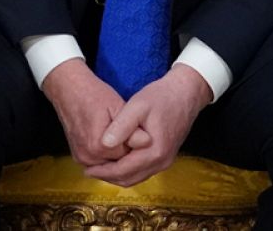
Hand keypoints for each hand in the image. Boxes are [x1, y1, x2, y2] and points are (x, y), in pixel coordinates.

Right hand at [41, 58, 149, 166]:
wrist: (68, 90)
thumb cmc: (94, 95)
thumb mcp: (119, 108)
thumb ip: (133, 129)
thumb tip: (149, 143)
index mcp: (99, 147)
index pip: (130, 156)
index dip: (135, 142)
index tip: (135, 128)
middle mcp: (88, 157)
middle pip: (120, 163)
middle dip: (128, 151)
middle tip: (128, 130)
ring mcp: (81, 159)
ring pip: (112, 165)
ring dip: (118, 154)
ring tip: (119, 134)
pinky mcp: (78, 157)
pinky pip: (101, 163)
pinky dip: (109, 156)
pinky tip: (110, 140)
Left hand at [84, 64, 211, 186]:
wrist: (185, 94)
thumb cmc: (161, 97)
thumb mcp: (137, 106)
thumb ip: (121, 126)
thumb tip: (104, 144)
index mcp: (154, 152)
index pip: (124, 170)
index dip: (104, 172)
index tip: (86, 169)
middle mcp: (162, 161)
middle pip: (130, 179)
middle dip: (108, 177)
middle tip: (89, 170)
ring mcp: (165, 161)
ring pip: (137, 177)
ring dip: (117, 175)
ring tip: (98, 168)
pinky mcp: (165, 157)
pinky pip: (143, 171)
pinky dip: (127, 171)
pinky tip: (115, 161)